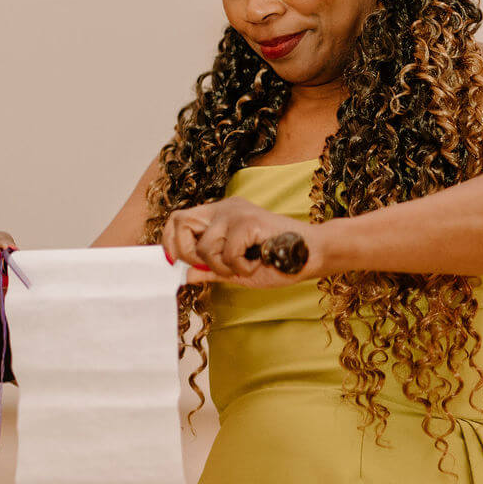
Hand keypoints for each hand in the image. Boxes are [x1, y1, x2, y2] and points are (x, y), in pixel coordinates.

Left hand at [160, 198, 322, 286]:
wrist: (313, 255)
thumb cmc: (278, 261)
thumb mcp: (236, 269)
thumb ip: (211, 269)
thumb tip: (185, 275)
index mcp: (220, 215)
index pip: (178, 219)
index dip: (169, 241)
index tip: (175, 262)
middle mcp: (225, 208)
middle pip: (180, 221)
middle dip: (188, 252)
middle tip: (214, 266)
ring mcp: (237, 212)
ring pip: (205, 246)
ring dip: (223, 267)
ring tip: (244, 266)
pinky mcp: (249, 221)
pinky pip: (228, 253)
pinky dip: (240, 267)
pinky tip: (257, 262)